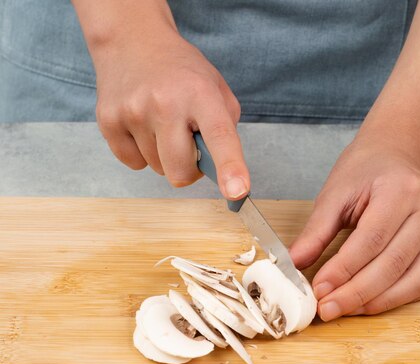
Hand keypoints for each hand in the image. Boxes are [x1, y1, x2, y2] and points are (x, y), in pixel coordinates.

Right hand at [93, 29, 247, 196]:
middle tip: (188, 144)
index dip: (231, 168)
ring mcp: (133, 112)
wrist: (132, 42)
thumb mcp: (216, 89)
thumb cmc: (181, 73)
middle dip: (189, 169)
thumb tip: (221, 171)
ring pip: (157, 169)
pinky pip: (134, 164)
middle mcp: (165, 103)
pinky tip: (143, 126)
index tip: (238, 192)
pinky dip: (142, 153)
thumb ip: (225, 129)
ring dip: (165, 156)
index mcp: (201, 94)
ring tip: (162, 124)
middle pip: (181, 172)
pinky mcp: (108, 121)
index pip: (220, 137)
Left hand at [289, 135, 419, 320]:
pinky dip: (400, 299)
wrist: (400, 157)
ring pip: (416, 280)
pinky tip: (372, 303)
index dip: (344, 269)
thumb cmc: (368, 172)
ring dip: (378, 302)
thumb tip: (294, 264)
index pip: (371, 239)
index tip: (319, 289)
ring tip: (346, 309)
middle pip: (393, 264)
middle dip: (356, 293)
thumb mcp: (336, 193)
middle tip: (328, 309)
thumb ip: (316, 231)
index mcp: (401, 190)